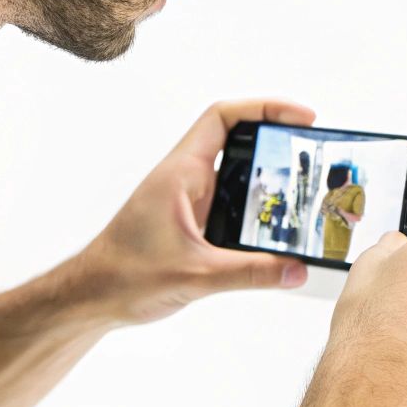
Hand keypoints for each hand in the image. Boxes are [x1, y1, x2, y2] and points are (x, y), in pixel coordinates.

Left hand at [64, 100, 315, 326]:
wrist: (91, 298)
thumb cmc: (123, 275)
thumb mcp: (195, 275)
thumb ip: (250, 273)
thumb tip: (296, 269)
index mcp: (181, 173)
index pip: (223, 117)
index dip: (265, 109)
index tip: (302, 119)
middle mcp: (186, 179)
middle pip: (237, 140)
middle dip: (278, 141)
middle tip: (315, 152)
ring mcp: (190, 200)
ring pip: (236, 174)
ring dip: (270, 177)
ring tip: (307, 188)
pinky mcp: (193, 223)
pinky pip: (232, 203)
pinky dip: (258, 207)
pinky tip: (280, 227)